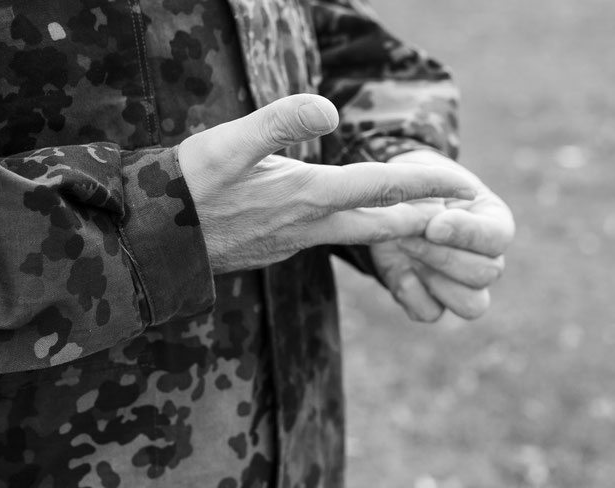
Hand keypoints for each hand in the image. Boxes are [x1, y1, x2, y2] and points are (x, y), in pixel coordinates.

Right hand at [178, 94, 477, 272]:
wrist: (146, 242)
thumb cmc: (182, 187)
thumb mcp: (226, 144)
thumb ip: (278, 123)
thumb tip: (329, 111)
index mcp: (306, 195)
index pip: (383, 187)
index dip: (427, 185)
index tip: (467, 185)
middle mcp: (308, 225)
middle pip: (383, 223)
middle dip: (426, 218)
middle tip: (466, 215)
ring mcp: (292, 242)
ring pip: (358, 235)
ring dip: (396, 228)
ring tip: (425, 218)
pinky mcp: (275, 248)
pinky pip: (330, 238)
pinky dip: (357, 231)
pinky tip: (356, 222)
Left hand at [371, 150, 514, 320]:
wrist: (383, 200)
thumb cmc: (414, 184)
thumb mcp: (424, 179)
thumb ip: (434, 196)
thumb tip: (437, 228)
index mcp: (494, 223)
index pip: (498, 238)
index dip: (467, 235)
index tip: (433, 226)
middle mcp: (486, 259)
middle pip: (487, 274)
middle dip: (443, 256)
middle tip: (408, 236)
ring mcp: (460, 285)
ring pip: (471, 304)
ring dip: (435, 280)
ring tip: (407, 251)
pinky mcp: (430, 300)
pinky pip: (430, 313)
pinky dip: (412, 295)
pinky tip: (400, 270)